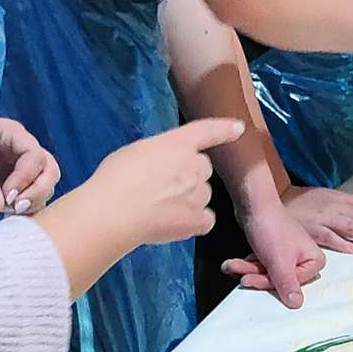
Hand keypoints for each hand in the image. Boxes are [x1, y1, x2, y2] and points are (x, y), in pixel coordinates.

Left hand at [0, 118, 60, 215]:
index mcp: (12, 133)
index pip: (34, 156)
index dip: (25, 178)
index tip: (7, 196)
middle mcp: (24, 149)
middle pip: (49, 170)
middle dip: (37, 191)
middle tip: (15, 207)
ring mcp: (26, 167)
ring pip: (47, 185)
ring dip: (33, 201)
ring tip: (8, 211)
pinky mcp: (23, 184)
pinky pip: (37, 197)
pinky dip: (28, 208)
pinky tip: (11, 215)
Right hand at [88, 118, 242, 246]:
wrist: (114, 212)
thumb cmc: (115, 179)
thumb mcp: (136, 152)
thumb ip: (158, 155)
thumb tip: (163, 168)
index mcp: (177, 144)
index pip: (207, 131)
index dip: (224, 129)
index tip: (238, 128)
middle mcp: (194, 165)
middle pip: (202, 168)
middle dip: (189, 175)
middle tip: (163, 187)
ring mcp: (199, 193)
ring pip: (203, 194)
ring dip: (190, 199)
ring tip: (162, 209)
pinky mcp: (199, 220)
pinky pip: (206, 219)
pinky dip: (194, 221)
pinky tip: (175, 223)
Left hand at [230, 201, 325, 308]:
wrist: (254, 204)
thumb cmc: (271, 228)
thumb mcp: (279, 262)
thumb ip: (287, 285)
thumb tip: (297, 304)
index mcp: (314, 260)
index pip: (291, 284)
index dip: (268, 282)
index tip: (251, 278)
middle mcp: (304, 258)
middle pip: (278, 279)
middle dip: (254, 275)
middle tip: (238, 271)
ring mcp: (289, 254)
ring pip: (267, 273)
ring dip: (247, 270)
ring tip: (232, 264)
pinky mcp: (274, 250)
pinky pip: (261, 265)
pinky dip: (247, 264)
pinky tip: (234, 262)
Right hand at [282, 186, 352, 254]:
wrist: (276, 199)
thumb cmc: (303, 202)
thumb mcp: (327, 198)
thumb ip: (345, 207)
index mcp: (340, 197)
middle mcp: (335, 206)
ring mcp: (323, 216)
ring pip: (351, 226)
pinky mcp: (312, 228)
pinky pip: (330, 236)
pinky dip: (343, 243)